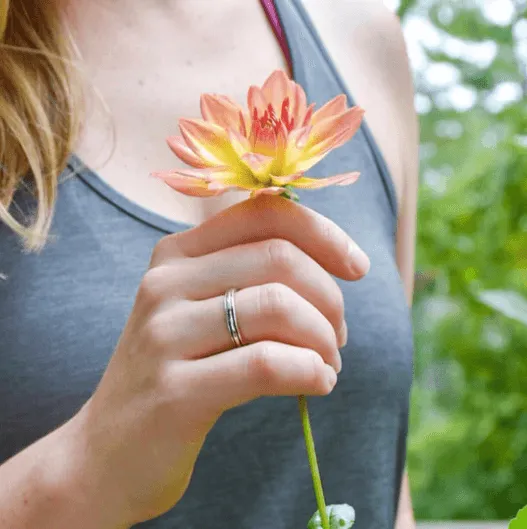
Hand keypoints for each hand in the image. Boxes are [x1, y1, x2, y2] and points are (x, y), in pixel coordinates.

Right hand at [66, 194, 369, 526]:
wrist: (106, 452)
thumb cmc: (175, 373)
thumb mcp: (199, 310)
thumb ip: (249, 277)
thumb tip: (331, 262)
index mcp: (176, 254)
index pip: (263, 213)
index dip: (323, 233)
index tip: (357, 267)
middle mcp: (164, 283)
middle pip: (279, 258)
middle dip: (330, 297)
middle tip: (338, 335)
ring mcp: (164, 335)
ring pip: (277, 307)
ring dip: (323, 338)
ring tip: (327, 364)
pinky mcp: (174, 391)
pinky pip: (266, 363)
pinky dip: (310, 371)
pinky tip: (319, 384)